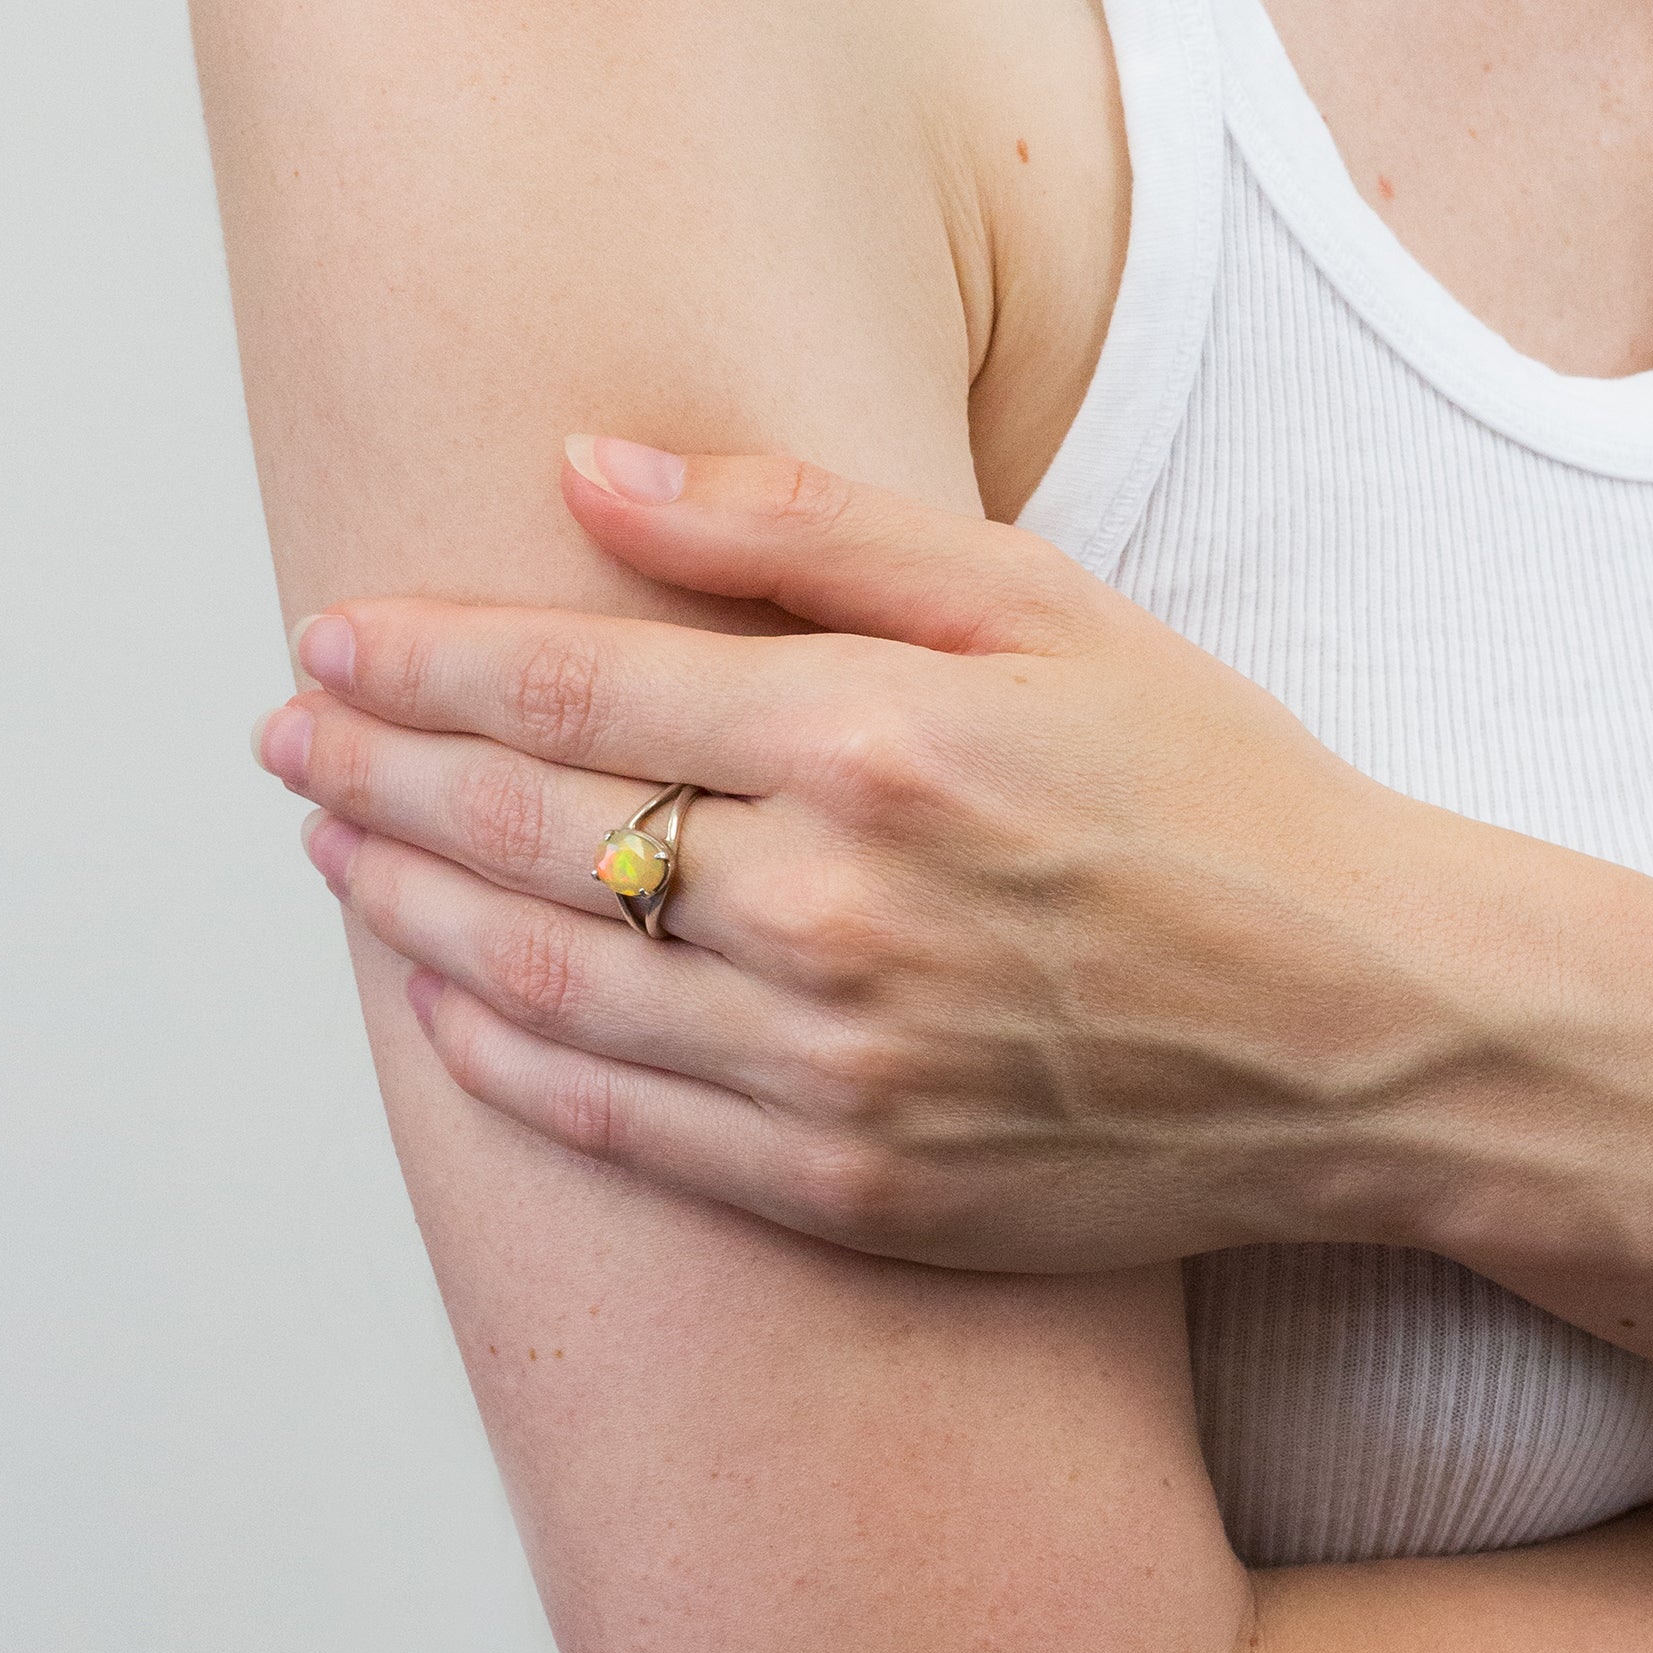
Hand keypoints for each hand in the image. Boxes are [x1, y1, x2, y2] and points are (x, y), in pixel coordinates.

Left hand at [254, 436, 1505, 1269]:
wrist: (1365, 1028)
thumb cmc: (1216, 793)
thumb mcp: (1047, 606)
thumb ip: (810, 526)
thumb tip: (594, 469)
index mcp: (877, 736)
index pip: (572, 682)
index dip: (423, 658)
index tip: (328, 640)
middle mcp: (835, 905)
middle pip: (529, 828)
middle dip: (378, 771)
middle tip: (286, 738)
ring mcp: (838, 1065)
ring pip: (547, 983)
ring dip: (409, 909)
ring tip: (329, 854)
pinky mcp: (860, 1183)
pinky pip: (627, 1131)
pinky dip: (508, 1066)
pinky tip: (443, 1014)